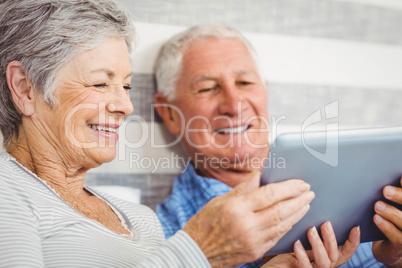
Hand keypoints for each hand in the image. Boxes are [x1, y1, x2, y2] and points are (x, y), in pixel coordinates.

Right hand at [183, 171, 313, 267]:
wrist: (196, 251)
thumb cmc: (204, 223)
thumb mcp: (220, 200)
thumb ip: (243, 188)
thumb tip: (259, 174)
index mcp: (236, 208)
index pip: (269, 194)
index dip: (289, 188)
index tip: (301, 183)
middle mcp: (246, 225)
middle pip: (280, 210)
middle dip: (299, 200)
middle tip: (309, 192)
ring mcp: (252, 240)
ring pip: (282, 225)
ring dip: (297, 213)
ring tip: (306, 204)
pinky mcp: (255, 252)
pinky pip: (277, 237)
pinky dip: (287, 227)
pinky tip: (293, 219)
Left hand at [261, 222, 359, 267]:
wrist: (268, 266)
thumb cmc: (281, 250)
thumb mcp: (296, 236)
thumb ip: (305, 225)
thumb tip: (305, 200)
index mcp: (325, 256)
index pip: (345, 251)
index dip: (353, 241)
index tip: (355, 226)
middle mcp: (322, 265)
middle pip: (337, 256)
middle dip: (333, 239)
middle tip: (325, 223)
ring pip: (325, 262)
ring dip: (319, 245)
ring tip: (311, 230)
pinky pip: (305, 267)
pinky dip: (302, 255)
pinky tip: (297, 243)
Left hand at [372, 177, 401, 266]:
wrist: (389, 246)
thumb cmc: (392, 219)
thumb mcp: (394, 204)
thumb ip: (393, 193)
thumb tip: (386, 174)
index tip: (399, 178)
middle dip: (400, 197)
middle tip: (385, 190)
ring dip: (391, 212)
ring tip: (377, 205)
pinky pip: (396, 236)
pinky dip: (385, 226)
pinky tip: (376, 218)